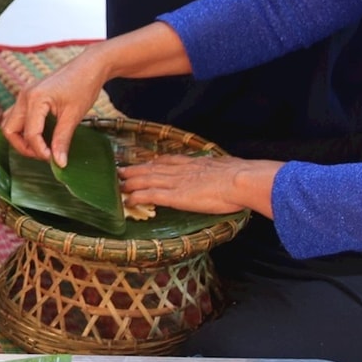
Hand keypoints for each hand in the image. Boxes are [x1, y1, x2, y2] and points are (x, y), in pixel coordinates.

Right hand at [3, 49, 112, 165]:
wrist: (89, 66)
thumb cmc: (84, 85)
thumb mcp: (74, 115)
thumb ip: (62, 139)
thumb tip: (59, 163)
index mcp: (35, 99)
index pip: (30, 133)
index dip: (39, 151)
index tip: (53, 159)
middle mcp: (24, 96)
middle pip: (9, 130)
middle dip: (24, 147)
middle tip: (44, 155)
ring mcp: (24, 95)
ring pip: (10, 123)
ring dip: (21, 138)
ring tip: (41, 147)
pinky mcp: (28, 96)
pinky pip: (17, 116)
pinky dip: (23, 129)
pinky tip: (40, 135)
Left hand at [118, 154, 279, 215]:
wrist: (240, 180)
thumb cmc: (242, 178)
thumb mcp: (229, 168)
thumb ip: (221, 171)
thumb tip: (228, 173)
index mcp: (195, 163)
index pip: (169, 161)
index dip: (155, 163)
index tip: (147, 163)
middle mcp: (181, 170)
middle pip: (153, 168)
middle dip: (136, 170)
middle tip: (121, 171)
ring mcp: (176, 182)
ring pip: (147, 180)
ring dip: (131, 182)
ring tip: (119, 184)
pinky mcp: (174, 196)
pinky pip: (150, 195)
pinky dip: (138, 197)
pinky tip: (128, 200)